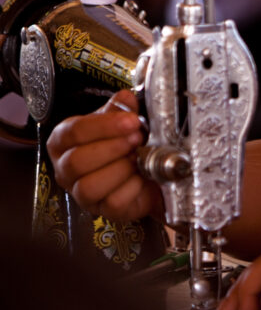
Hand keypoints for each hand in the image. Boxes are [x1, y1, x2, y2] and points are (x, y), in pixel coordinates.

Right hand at [46, 90, 161, 220]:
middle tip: (137, 139)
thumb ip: (121, 109)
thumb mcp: (122, 121)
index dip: (104, 126)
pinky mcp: (102, 211)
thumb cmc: (126, 144)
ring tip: (138, 157)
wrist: (147, 173)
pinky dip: (132, 187)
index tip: (131, 120)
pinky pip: (113, 203)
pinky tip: (142, 176)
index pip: (74, 131)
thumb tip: (126, 98)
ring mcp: (81, 193)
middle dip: (113, 147)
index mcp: (64, 141)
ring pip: (89, 186)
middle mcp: (66, 169)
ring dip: (120, 169)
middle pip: (77, 161)